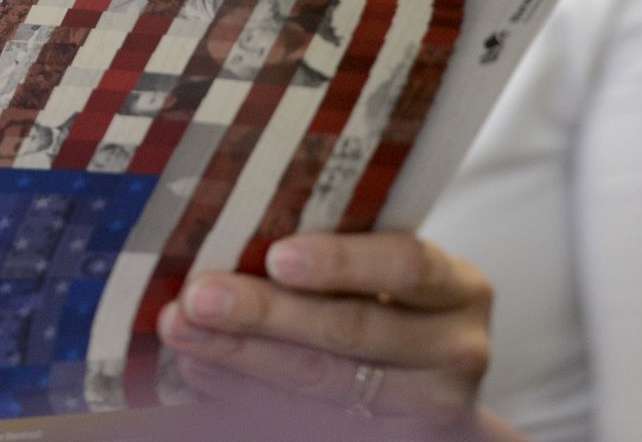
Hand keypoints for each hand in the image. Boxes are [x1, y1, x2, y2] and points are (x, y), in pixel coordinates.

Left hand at [159, 233, 518, 438]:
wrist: (429, 389)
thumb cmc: (388, 300)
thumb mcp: (385, 267)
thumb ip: (337, 249)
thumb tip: (231, 221)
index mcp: (460, 288)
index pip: (406, 265)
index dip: (342, 261)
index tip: (276, 255)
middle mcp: (456, 350)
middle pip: (354, 330)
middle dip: (266, 312)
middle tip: (199, 296)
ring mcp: (430, 407)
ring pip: (325, 382)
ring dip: (241, 356)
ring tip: (182, 331)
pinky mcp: (394, 439)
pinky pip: (312, 420)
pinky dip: (245, 394)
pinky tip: (201, 370)